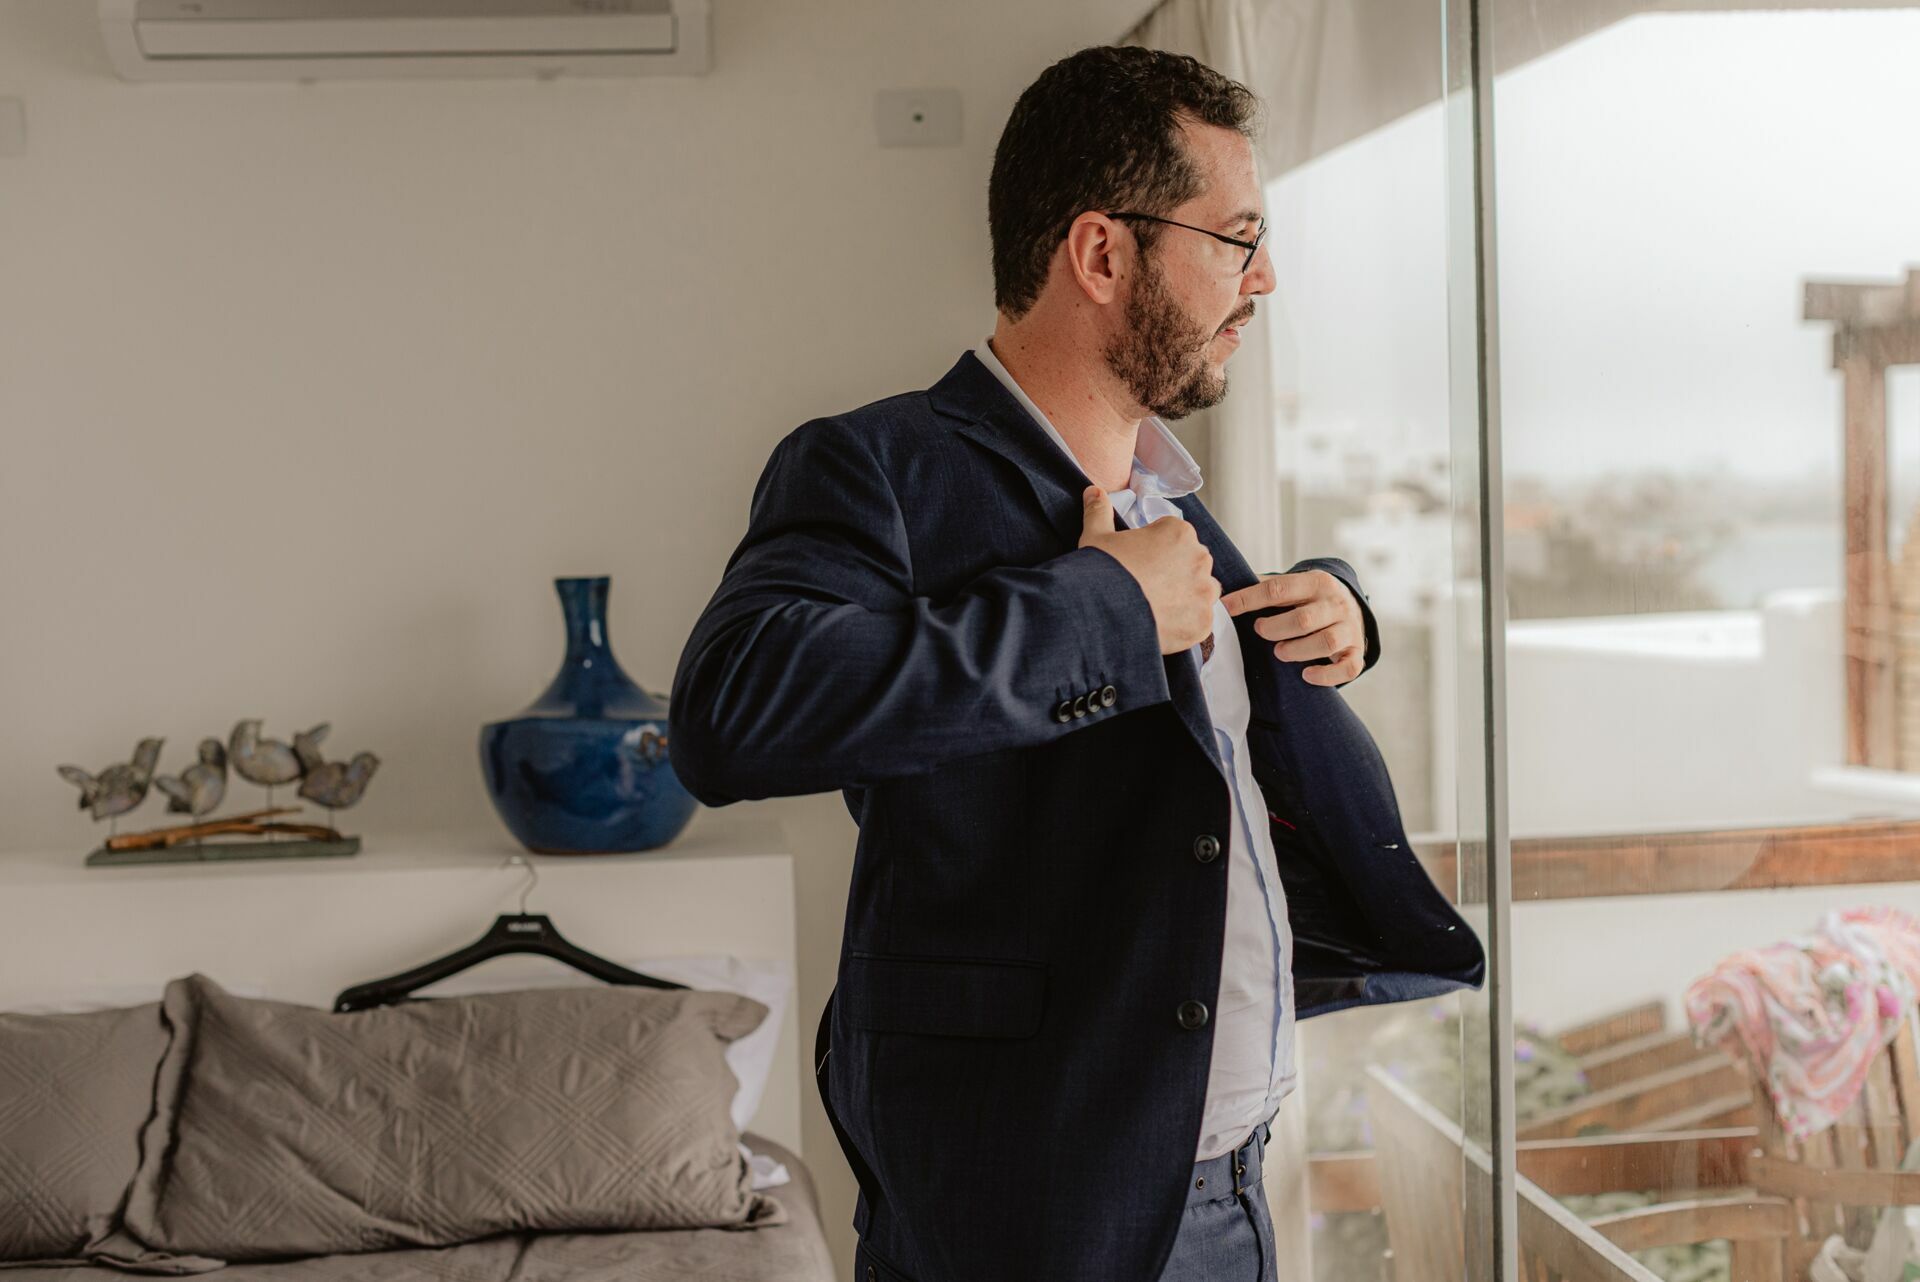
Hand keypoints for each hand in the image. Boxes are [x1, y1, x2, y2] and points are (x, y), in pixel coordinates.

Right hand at [1078, 485, 1218, 655]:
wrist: (1100, 612)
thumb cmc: (1100, 570)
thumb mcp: (1096, 535)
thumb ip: (1099, 510)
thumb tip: (1093, 490)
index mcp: (1179, 532)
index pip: (1174, 536)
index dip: (1155, 549)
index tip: (1139, 562)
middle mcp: (1199, 558)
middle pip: (1192, 562)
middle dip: (1175, 572)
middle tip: (1147, 586)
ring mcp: (1204, 592)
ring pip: (1202, 591)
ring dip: (1187, 596)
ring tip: (1158, 607)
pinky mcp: (1202, 622)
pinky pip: (1199, 621)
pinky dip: (1185, 623)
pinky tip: (1162, 624)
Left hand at [1221, 570, 1364, 685]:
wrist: (1354, 609)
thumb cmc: (1311, 600)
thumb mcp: (1295, 586)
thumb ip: (1267, 587)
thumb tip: (1224, 589)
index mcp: (1317, 582)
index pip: (1278, 589)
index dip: (1249, 599)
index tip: (1226, 608)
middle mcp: (1336, 604)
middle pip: (1303, 619)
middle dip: (1275, 628)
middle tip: (1260, 631)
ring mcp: (1350, 629)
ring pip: (1326, 643)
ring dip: (1297, 651)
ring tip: (1280, 653)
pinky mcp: (1357, 652)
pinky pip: (1348, 668)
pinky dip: (1326, 675)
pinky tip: (1306, 675)